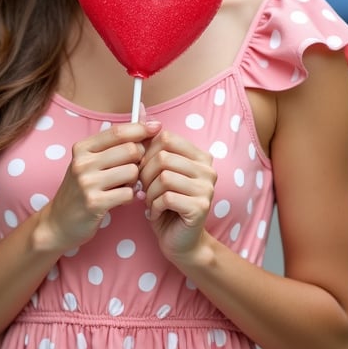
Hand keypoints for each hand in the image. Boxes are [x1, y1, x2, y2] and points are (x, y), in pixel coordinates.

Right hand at [36, 121, 160, 252]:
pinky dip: (130, 197)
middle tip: (134, 170)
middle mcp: (83, 162)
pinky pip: (129, 193)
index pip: (118, 132)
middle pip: (130, 150)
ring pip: (132, 171)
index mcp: (82, 148)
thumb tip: (144, 117)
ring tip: (125, 186)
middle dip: (140, 159)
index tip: (156, 127)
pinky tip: (121, 199)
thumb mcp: (90, 162)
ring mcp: (87, 183)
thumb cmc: (81, 189)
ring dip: (135, 181)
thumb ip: (114, 144)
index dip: (140, 128)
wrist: (59, 222)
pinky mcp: (94, 203)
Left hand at [139, 129, 216, 262]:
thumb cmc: (165, 203)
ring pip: (163, 177)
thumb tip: (139, 108)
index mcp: (199, 155)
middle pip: (162, 157)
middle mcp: (208, 169)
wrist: (178, 240)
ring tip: (152, 201)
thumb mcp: (156, 169)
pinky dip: (154, 206)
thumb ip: (150, 141)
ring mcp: (207, 188)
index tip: (144, 170)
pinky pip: (166, 197)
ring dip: (149, 192)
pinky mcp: (200, 207)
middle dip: (145, 175)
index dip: (146, 153)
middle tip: (146, 189)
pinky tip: (157, 213)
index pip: (165, 138)